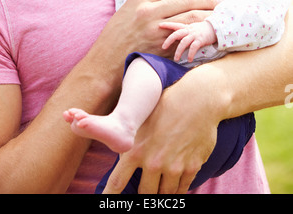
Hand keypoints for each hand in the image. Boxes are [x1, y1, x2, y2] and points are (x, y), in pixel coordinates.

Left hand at [102, 67, 220, 193]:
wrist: (196, 101)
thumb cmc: (165, 107)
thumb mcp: (141, 122)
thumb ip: (130, 144)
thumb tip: (122, 158)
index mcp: (135, 151)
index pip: (117, 183)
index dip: (111, 197)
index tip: (106, 205)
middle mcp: (153, 162)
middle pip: (144, 194)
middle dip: (143, 196)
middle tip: (143, 193)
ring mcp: (174, 166)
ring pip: (165, 194)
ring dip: (161, 194)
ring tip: (159, 191)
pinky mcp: (192, 167)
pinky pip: (182, 188)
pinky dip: (178, 189)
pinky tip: (175, 186)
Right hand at [115, 0, 217, 56]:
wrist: (106, 64)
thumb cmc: (115, 37)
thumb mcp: (128, 10)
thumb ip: (149, 1)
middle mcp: (150, 12)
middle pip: (187, 0)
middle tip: (220, 1)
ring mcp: (157, 31)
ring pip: (191, 18)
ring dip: (209, 15)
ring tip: (220, 14)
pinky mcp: (163, 49)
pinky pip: (187, 37)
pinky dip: (200, 33)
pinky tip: (209, 31)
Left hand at [160, 20, 216, 61]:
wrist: (216, 28)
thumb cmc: (203, 30)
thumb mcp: (193, 29)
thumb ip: (185, 32)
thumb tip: (177, 38)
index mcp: (187, 27)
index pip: (175, 25)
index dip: (168, 25)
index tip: (159, 25)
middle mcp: (189, 30)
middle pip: (177, 34)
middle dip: (169, 40)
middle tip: (163, 47)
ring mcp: (195, 35)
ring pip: (184, 42)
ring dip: (179, 51)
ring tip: (176, 59)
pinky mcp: (200, 40)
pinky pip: (193, 47)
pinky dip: (190, 54)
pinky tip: (189, 59)